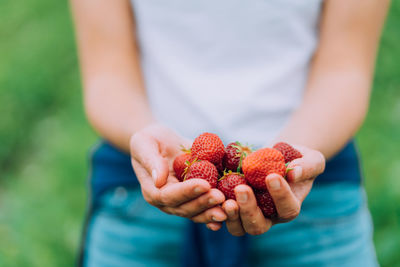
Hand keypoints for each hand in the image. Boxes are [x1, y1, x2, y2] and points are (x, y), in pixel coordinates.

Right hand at [130, 124, 226, 223]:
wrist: (162, 141)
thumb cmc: (149, 140)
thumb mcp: (144, 144)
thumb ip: (150, 161)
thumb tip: (158, 179)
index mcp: (153, 191)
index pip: (169, 196)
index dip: (187, 191)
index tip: (204, 184)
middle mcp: (167, 201)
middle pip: (185, 208)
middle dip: (203, 203)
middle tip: (220, 196)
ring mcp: (182, 202)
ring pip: (197, 212)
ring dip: (213, 211)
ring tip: (229, 208)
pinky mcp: (195, 197)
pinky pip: (206, 207)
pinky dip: (217, 211)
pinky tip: (231, 213)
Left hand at [207, 145, 324, 235]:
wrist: (279, 158)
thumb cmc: (299, 159)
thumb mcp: (311, 159)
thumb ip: (307, 167)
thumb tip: (294, 172)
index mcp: (288, 207)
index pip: (287, 208)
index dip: (280, 195)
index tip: (272, 176)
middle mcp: (268, 217)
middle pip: (258, 225)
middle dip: (249, 209)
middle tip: (241, 189)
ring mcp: (248, 214)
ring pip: (238, 227)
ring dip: (231, 214)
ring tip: (225, 198)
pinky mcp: (233, 206)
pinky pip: (222, 216)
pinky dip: (215, 212)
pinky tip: (209, 198)